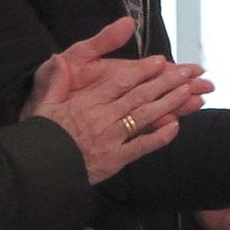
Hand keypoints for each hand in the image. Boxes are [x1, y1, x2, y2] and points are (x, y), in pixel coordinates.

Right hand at [25, 17, 212, 183]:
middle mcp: (103, 117)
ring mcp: (112, 138)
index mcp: (88, 102)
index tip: (160, 61)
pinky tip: (175, 126)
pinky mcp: (116, 158)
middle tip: (185, 72)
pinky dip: (160, 136)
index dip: (143, 70)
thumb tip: (58, 60)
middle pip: (139, 95)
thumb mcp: (44, 106)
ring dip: (168, 102)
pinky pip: (142, 145)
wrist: (42, 169)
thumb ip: (56, 82)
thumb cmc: (43, 137)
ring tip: (187, 91)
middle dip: (164, 82)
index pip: (121, 81)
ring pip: (145, 115)